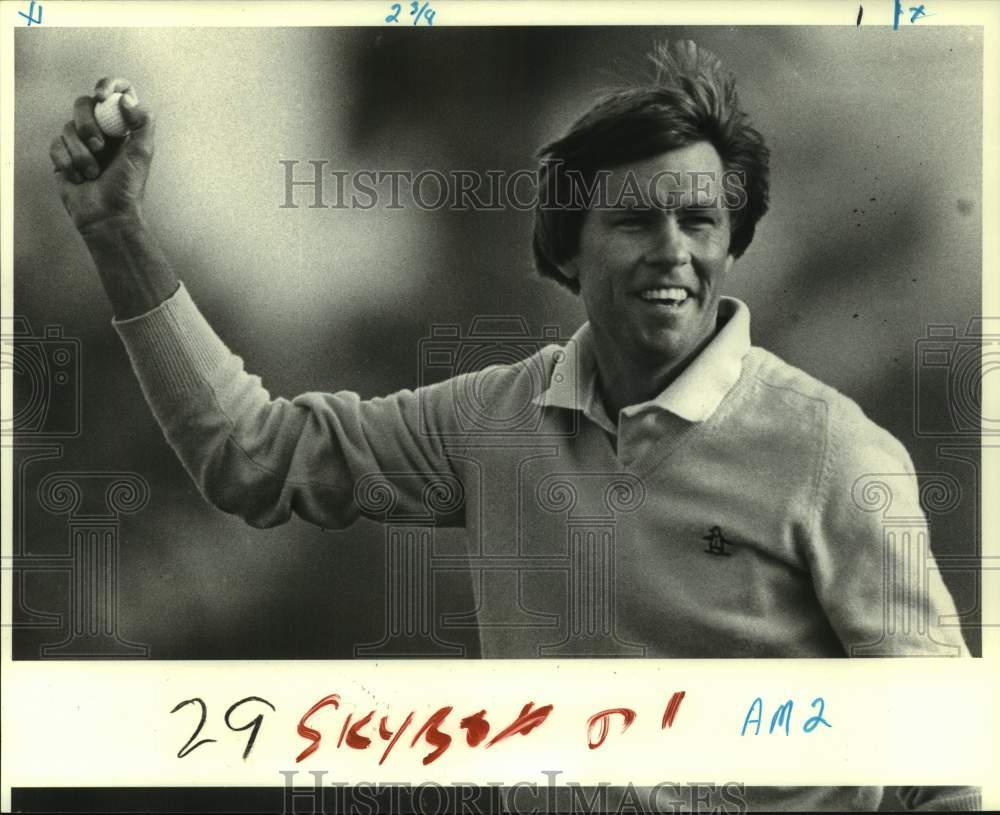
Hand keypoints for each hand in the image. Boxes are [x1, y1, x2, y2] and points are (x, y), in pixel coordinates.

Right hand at [49, 78, 154, 231]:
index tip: (102, 97)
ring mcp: (79, 142)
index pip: (115, 93)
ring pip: (68, 127)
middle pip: (83, 104)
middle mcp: (100, 131)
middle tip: (99, 147)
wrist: (107, 216)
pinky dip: (68, 162)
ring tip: (93, 173)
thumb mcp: (142, 153)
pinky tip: (79, 178)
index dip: (108, 86)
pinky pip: (56, 145)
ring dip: (81, 153)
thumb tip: (126, 100)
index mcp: (121, 127)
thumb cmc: (127, 187)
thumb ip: (142, 123)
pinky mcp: (62, 156)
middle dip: (88, 125)